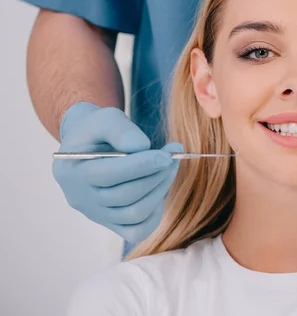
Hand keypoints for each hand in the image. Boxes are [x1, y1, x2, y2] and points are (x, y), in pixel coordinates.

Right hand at [53, 102, 182, 243]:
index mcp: (71, 172)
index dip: (142, 166)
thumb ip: (121, 130)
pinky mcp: (110, 223)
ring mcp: (95, 214)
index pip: (110, 175)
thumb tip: (142, 148)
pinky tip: (159, 189)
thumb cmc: (98, 130)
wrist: (88, 144)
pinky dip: (155, 213)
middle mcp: (80, 198)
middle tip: (172, 158)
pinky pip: (137, 230)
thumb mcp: (105, 118)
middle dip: (155, 176)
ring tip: (169, 168)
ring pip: (134, 214)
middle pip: (125, 196)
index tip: (167, 155)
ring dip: (159, 190)